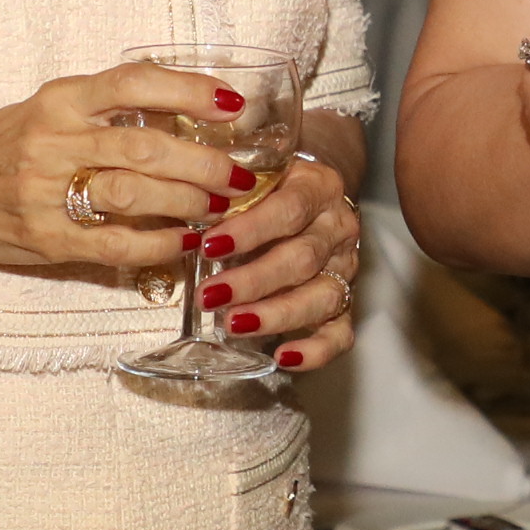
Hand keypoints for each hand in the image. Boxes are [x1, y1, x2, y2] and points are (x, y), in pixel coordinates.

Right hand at [0, 61, 290, 275]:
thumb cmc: (8, 145)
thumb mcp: (53, 107)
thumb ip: (109, 104)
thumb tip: (189, 97)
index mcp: (60, 99)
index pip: (135, 82)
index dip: (190, 91)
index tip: (233, 104)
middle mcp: (52, 140)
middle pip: (146, 146)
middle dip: (205, 162)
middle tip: (241, 174)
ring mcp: (46, 192)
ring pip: (135, 194)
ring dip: (189, 202)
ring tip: (221, 205)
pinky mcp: (46, 238)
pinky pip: (115, 242)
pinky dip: (160, 244)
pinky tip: (187, 242)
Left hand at [182, 148, 369, 377]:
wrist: (312, 194)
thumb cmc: (272, 186)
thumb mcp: (255, 173)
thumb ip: (230, 188)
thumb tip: (182, 207)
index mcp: (319, 187)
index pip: (290, 208)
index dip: (250, 230)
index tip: (209, 246)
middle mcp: (338, 228)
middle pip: (303, 258)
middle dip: (252, 281)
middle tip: (209, 296)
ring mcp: (345, 268)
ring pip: (322, 297)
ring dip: (275, 315)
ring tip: (233, 325)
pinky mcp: (347, 303)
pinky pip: (340, 333)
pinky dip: (315, 350)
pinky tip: (283, 356)